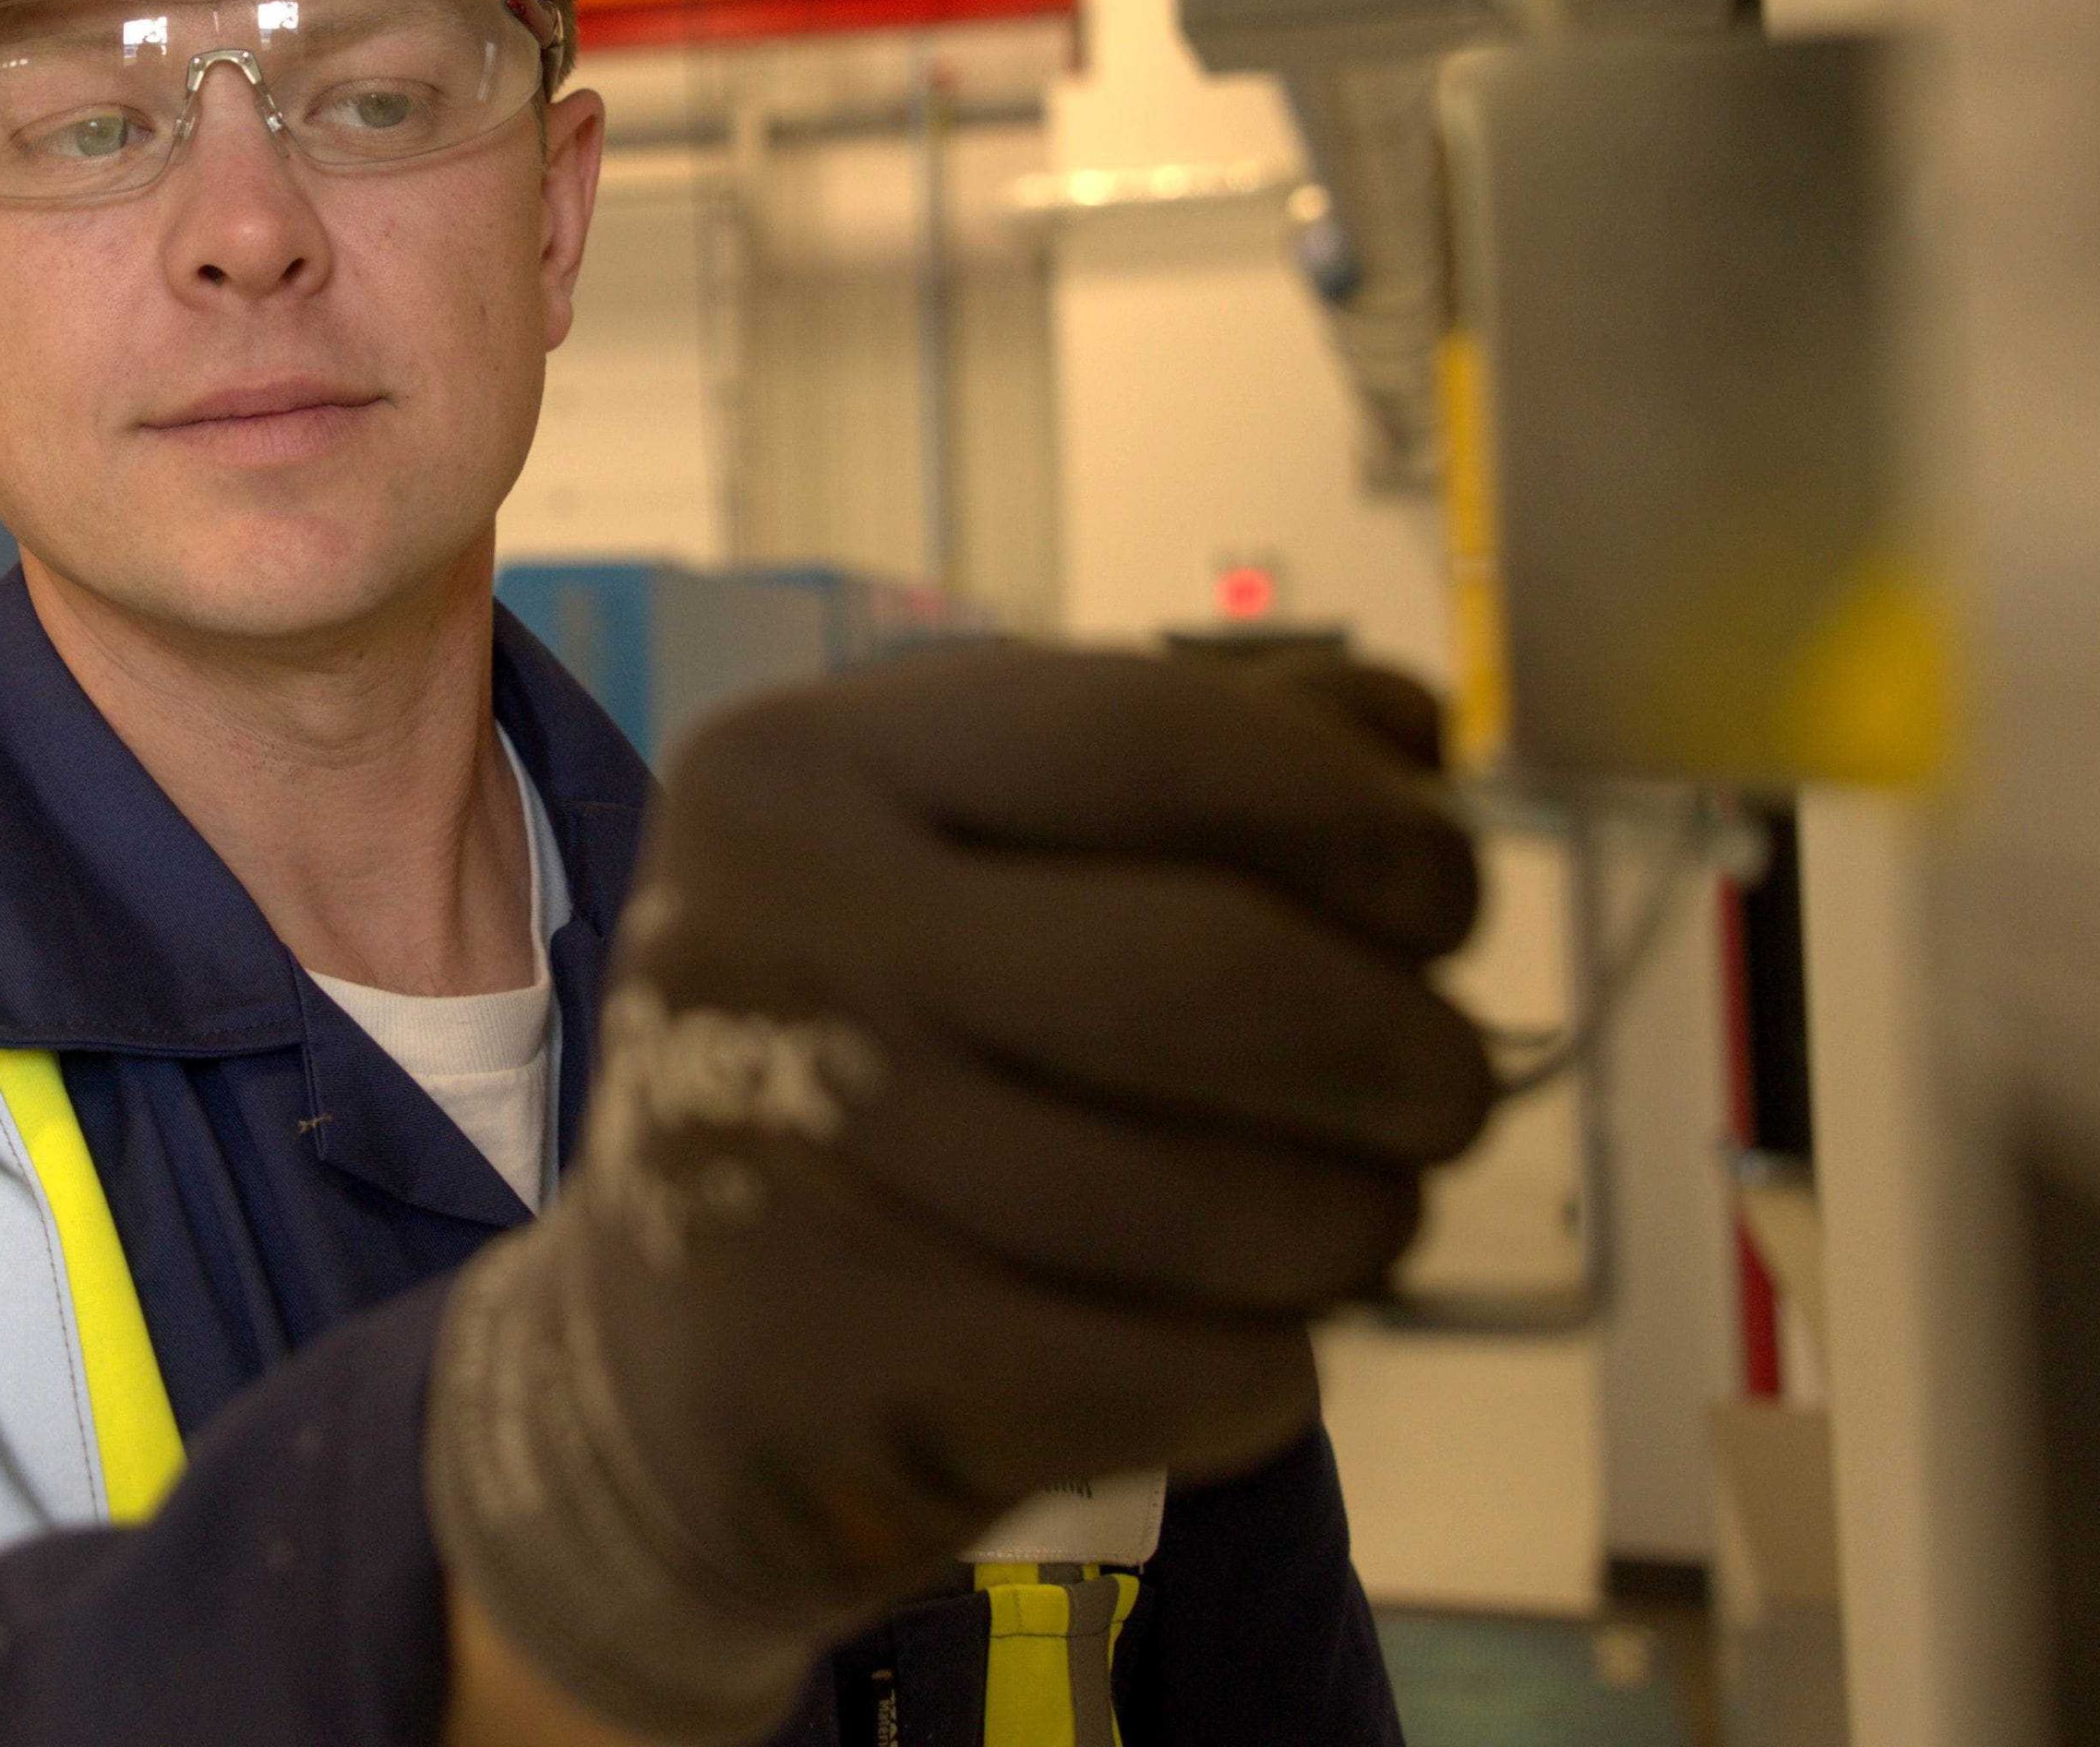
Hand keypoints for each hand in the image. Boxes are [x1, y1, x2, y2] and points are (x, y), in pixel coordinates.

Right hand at [426, 641, 1494, 1740]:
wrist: (656, 1371)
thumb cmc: (861, 1062)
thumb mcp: (952, 856)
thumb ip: (1174, 762)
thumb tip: (1411, 725)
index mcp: (799, 767)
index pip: (1153, 737)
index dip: (1360, 815)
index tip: (1443, 896)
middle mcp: (763, 934)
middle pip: (1219, 974)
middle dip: (1408, 1050)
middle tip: (1443, 1094)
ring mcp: (776, 1159)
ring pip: (1229, 1202)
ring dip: (1355, 1225)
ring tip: (1342, 1220)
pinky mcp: (833, 1373)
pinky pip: (1188, 1373)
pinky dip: (1264, 1372)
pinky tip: (1222, 1345)